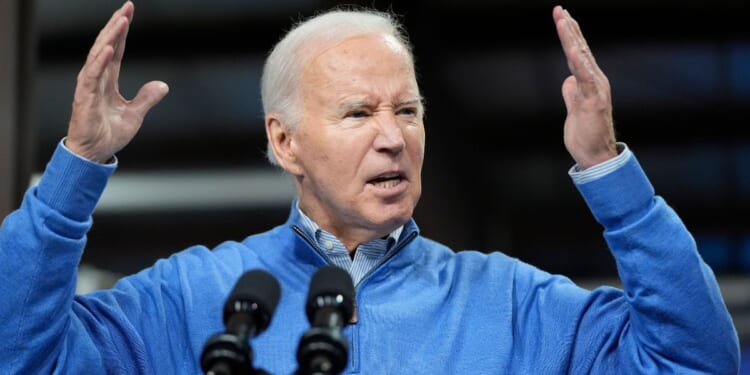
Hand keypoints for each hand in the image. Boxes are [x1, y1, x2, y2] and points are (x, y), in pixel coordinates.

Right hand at [66, 1, 168, 162]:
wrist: (95, 154)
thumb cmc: (109, 134)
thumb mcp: (135, 114)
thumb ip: (147, 98)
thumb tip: (163, 85)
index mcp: (108, 80)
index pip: (116, 50)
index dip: (122, 31)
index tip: (129, 13)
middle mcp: (97, 79)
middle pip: (106, 45)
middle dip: (116, 26)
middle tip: (127, 7)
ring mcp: (89, 86)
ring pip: (99, 55)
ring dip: (110, 37)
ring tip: (120, 20)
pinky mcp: (84, 97)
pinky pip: (92, 75)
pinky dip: (100, 60)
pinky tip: (108, 47)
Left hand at [553, 6, 616, 168]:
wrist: (596, 155)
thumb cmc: (586, 135)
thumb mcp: (573, 109)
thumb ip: (571, 93)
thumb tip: (568, 80)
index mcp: (589, 82)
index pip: (577, 53)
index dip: (569, 34)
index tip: (562, 16)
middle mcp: (595, 80)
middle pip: (580, 48)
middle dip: (569, 28)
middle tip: (559, 9)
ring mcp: (595, 88)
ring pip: (581, 57)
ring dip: (571, 37)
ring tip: (563, 19)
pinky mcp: (593, 99)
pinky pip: (584, 75)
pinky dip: (578, 60)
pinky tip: (572, 46)